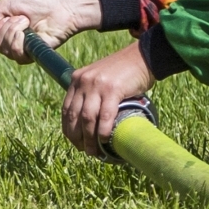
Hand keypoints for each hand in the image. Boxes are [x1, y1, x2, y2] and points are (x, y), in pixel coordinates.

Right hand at [0, 0, 102, 63]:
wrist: (57, 7)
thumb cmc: (35, 3)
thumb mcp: (6, 6)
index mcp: (4, 32)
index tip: (6, 17)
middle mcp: (11, 43)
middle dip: (4, 28)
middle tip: (20, 18)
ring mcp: (21, 50)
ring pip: (3, 48)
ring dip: (13, 31)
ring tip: (27, 22)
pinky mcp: (31, 55)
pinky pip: (15, 53)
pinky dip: (19, 39)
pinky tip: (29, 32)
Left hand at [62, 41, 154, 157]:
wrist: (142, 57)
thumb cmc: (123, 72)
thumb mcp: (99, 79)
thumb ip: (91, 94)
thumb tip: (89, 124)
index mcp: (77, 79)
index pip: (66, 109)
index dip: (69, 130)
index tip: (76, 143)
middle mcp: (84, 81)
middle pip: (74, 116)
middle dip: (77, 137)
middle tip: (85, 150)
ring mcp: (97, 84)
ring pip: (87, 118)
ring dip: (89, 139)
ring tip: (95, 151)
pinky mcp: (113, 89)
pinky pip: (105, 115)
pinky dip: (103, 130)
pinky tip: (104, 140)